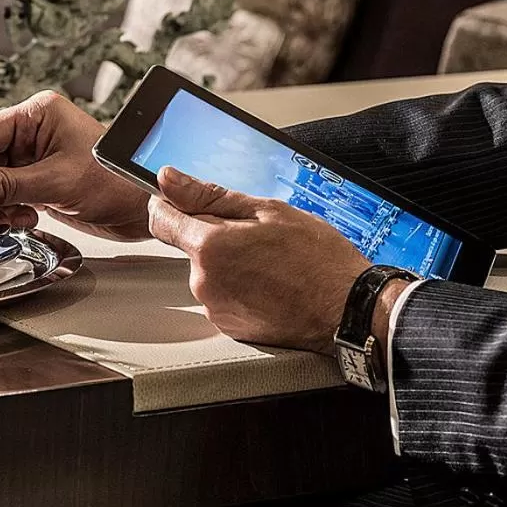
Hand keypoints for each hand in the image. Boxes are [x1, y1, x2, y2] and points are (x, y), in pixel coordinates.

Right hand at [0, 91, 151, 241]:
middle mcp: (34, 132)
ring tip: (11, 217)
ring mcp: (36, 158)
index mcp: (38, 115)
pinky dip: (7, 210)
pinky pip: (8, 194)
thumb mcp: (56, 183)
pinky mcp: (41, 181)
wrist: (145, 208)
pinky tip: (24, 218)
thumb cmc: (117, 181)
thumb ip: (6, 186)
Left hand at [147, 166, 374, 353]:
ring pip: (209, 272)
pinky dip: (239, 288)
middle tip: (258, 236)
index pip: (160, 219)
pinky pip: (222, 296)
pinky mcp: (229, 327)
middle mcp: (204, 282)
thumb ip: (209, 195)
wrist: (346, 309)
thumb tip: (169, 179)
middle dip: (216, 236)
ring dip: (230, 263)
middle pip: (192, 246)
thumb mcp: (267, 210)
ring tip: (270, 263)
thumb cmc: (317, 259)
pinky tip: (270, 284)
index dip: (170, 204)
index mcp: (210, 247)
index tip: (183, 200)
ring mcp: (216, 308)